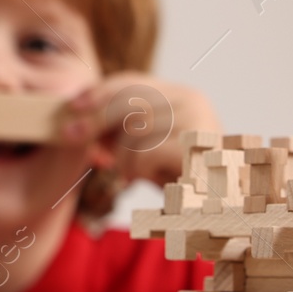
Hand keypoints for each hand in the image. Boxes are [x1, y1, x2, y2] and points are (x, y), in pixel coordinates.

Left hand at [59, 73, 218, 184]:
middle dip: (95, 119)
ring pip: (133, 130)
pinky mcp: (195, 147)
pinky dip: (136, 170)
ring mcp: (196, 121)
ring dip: (122, 158)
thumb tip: (81, 118)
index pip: (134, 82)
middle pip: (128, 101)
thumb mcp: (151, 148)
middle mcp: (193, 101)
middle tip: (71, 137)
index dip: (100, 91)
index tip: (73, 105)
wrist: (220, 209)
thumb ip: (126, 129)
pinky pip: (144, 153)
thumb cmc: (183, 182)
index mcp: (185, 96)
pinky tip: (143, 179)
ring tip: (130, 174)